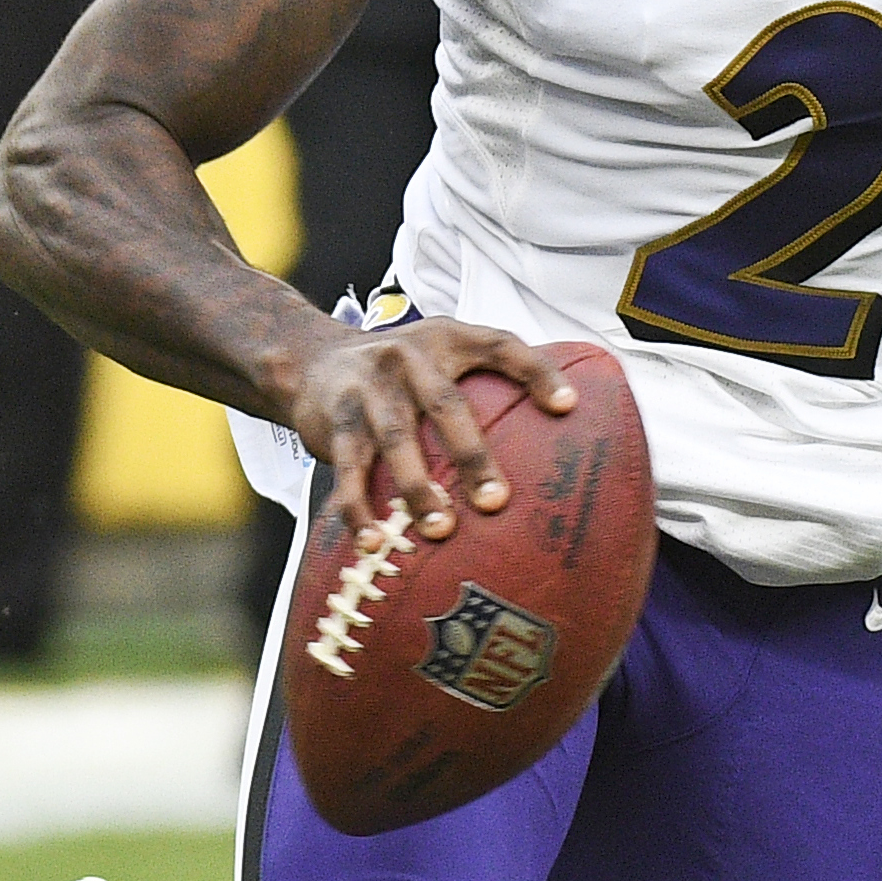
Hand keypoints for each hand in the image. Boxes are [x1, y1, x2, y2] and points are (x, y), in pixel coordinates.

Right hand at [287, 318, 574, 545]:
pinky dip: (359, 508)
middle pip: (447, 405)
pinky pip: (350, 470)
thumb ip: (490, 375)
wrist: (311, 360)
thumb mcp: (443, 352)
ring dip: (417, 489)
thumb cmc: (402, 369)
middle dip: (473, 456)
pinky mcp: (337, 422)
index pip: (502, 345)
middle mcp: (409, 357)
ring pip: (397, 440)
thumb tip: (567, 419)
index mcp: (449, 339)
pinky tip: (373, 541)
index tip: (570, 406)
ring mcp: (370, 388)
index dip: (538, 371)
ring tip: (440, 528)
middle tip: (497, 502)